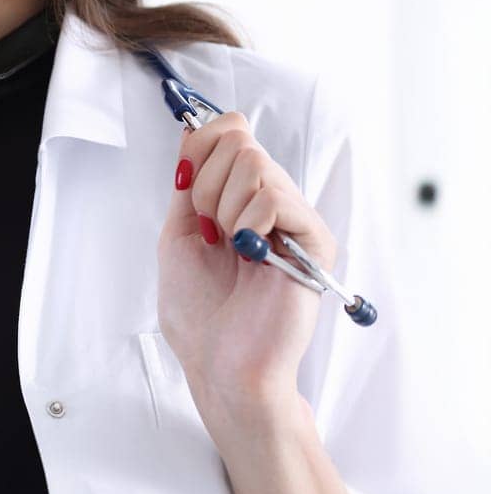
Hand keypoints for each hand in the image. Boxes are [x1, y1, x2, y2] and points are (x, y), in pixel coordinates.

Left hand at [157, 113, 336, 422]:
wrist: (220, 363)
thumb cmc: (199, 311)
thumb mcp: (178, 232)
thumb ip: (189, 181)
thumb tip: (193, 130)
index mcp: (241, 198)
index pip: (231, 130)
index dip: (201, 146)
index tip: (186, 187)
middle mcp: (272, 203)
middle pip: (239, 141)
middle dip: (206, 184)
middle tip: (209, 231)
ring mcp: (295, 220)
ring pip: (255, 164)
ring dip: (224, 207)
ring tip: (231, 247)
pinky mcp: (315, 241)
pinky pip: (277, 196)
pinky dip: (249, 221)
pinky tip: (251, 252)